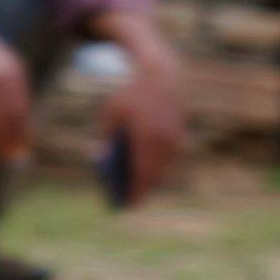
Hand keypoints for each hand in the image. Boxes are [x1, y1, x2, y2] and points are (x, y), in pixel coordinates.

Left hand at [101, 53, 185, 207]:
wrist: (160, 75)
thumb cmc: (129, 95)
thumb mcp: (110, 114)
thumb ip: (106, 138)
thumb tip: (99, 159)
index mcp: (146, 136)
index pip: (142, 172)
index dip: (136, 190)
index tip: (127, 205)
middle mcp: (164, 140)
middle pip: (155, 174)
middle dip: (143, 189)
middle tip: (131, 203)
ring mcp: (175, 138)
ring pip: (165, 168)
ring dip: (152, 180)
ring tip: (137, 190)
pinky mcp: (179, 135)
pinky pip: (169, 158)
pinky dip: (159, 168)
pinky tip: (146, 173)